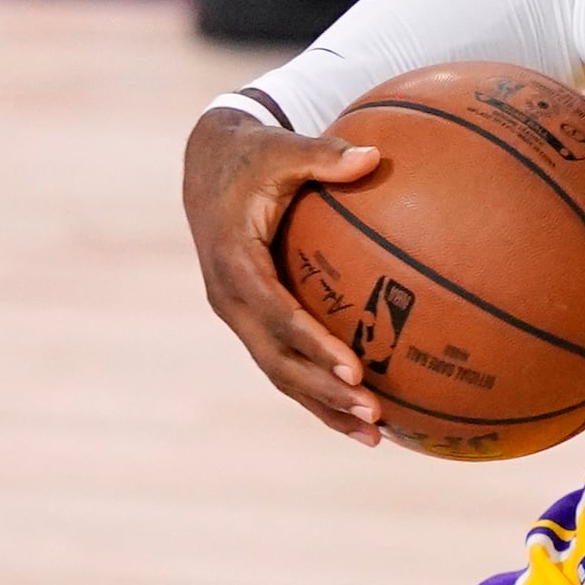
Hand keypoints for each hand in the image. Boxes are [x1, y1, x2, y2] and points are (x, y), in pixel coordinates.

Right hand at [182, 108, 383, 443]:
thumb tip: (373, 155)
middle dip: (324, 391)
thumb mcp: (281, 149)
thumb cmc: (253, 155)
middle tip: (373, 412)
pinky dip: (321, 393)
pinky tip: (363, 416)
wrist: (209, 165)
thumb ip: (324, 155)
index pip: (276, 312)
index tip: (354, 367)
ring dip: (325, 406)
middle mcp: (230, 299)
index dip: (313, 343)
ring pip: (281, 373)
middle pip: (278, 359)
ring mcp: (239, 316)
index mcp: (234, 261)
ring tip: (375, 435)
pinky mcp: (252, 323)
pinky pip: (287, 365)